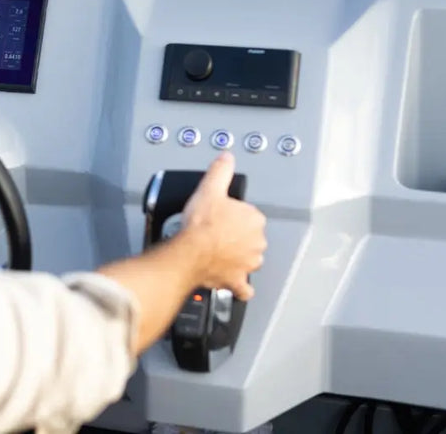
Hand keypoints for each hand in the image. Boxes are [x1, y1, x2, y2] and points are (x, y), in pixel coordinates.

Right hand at [180, 152, 266, 300]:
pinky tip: (236, 285)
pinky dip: (240, 287)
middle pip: (250, 237)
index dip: (233, 214)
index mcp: (254, 219)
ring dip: (239, 258)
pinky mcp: (236, 280)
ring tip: (221, 254)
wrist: (189, 252)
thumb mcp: (209, 188)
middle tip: (217, 233)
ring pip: (249, 259)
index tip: (221, 215)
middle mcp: (256, 242)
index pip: (249, 214)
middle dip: (237, 236)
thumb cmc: (200, 224)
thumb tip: (227, 158)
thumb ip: (220, 171)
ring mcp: (248, 263)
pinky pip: (243, 287)